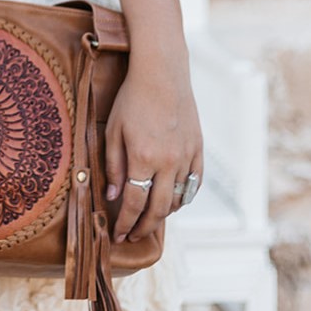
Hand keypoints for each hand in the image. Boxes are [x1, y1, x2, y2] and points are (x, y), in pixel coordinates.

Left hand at [104, 53, 202, 244]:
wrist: (162, 74)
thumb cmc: (131, 99)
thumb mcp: (113, 130)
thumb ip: (112, 166)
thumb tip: (111, 197)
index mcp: (143, 157)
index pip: (133, 203)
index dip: (124, 223)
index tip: (117, 236)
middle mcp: (168, 162)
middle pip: (157, 209)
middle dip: (143, 227)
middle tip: (132, 236)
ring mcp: (186, 157)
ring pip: (178, 201)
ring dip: (163, 215)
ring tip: (149, 220)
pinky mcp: (199, 150)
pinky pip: (194, 185)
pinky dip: (184, 199)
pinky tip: (172, 202)